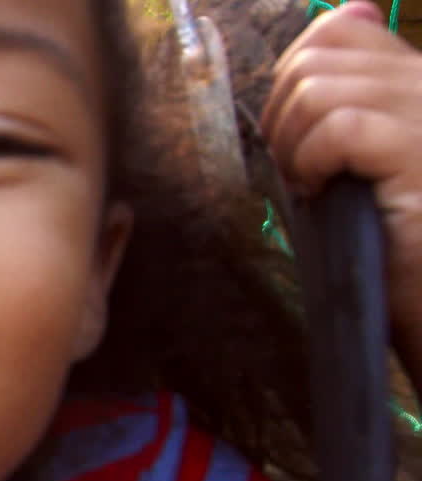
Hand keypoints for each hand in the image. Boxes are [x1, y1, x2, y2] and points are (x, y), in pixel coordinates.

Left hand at [260, 1, 421, 379]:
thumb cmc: (402, 246)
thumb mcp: (369, 160)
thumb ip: (353, 96)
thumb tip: (346, 15)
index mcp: (419, 82)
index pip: (341, 29)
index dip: (295, 74)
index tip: (296, 134)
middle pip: (317, 58)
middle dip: (283, 118)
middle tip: (300, 171)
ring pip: (318, 87)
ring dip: (293, 142)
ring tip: (314, 186)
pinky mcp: (418, 153)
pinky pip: (338, 125)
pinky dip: (311, 159)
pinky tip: (324, 192)